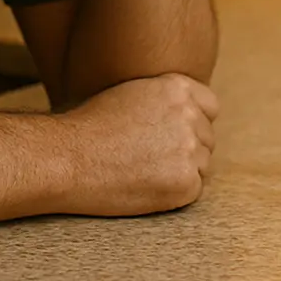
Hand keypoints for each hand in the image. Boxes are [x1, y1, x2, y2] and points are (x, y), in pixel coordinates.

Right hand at [55, 73, 218, 216]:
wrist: (70, 157)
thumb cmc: (91, 125)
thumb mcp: (132, 92)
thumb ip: (166, 98)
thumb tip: (190, 112)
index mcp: (177, 87)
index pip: (210, 105)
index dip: (194, 120)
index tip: (175, 132)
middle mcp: (189, 114)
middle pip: (206, 137)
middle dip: (186, 148)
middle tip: (150, 156)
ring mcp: (189, 149)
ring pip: (201, 164)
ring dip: (181, 170)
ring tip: (144, 170)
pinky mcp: (185, 183)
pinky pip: (193, 189)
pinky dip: (174, 192)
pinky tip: (145, 185)